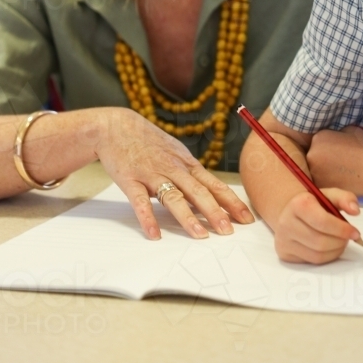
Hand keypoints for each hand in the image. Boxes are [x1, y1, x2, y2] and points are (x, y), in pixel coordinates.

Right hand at [94, 109, 253, 239]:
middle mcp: (173, 169)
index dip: (231, 201)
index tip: (246, 217)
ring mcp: (152, 174)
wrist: (116, 127)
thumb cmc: (147, 141)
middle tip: (229, 231)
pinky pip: (140, 201)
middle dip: (215, 211)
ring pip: (173, 197)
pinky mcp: (131, 180)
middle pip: (198, 191)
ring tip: (201, 235)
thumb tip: (210, 191)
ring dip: (188, 217)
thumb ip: (189, 172)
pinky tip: (154, 234)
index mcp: (186, 164)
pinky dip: (147, 218)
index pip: (214, 184)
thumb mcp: (174, 152)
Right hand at [274, 188, 360, 263]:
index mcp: (298, 204)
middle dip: (340, 242)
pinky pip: (311, 262)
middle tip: (348, 238)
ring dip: (335, 251)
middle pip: (320, 242)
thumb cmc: (313, 204)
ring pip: (317, 255)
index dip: (342, 229)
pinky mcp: (284, 254)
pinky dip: (326, 257)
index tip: (355, 232)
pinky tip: (329, 248)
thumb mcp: (328, 195)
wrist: (289, 211)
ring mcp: (284, 241)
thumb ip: (345, 198)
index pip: (323, 222)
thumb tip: (355, 211)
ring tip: (340, 242)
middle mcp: (287, 223)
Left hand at [308, 126, 362, 192]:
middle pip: (313, 155)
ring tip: (342, 171)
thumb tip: (332, 138)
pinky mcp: (321, 188)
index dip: (328, 146)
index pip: (317, 141)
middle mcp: (312, 154)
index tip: (339, 149)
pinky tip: (342, 180)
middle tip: (340, 162)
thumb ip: (335, 134)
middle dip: (324, 158)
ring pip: (316, 170)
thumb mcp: (348, 130)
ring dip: (325, 171)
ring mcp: (314, 173)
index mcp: (318, 137)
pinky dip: (329, 182)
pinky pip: (322, 183)